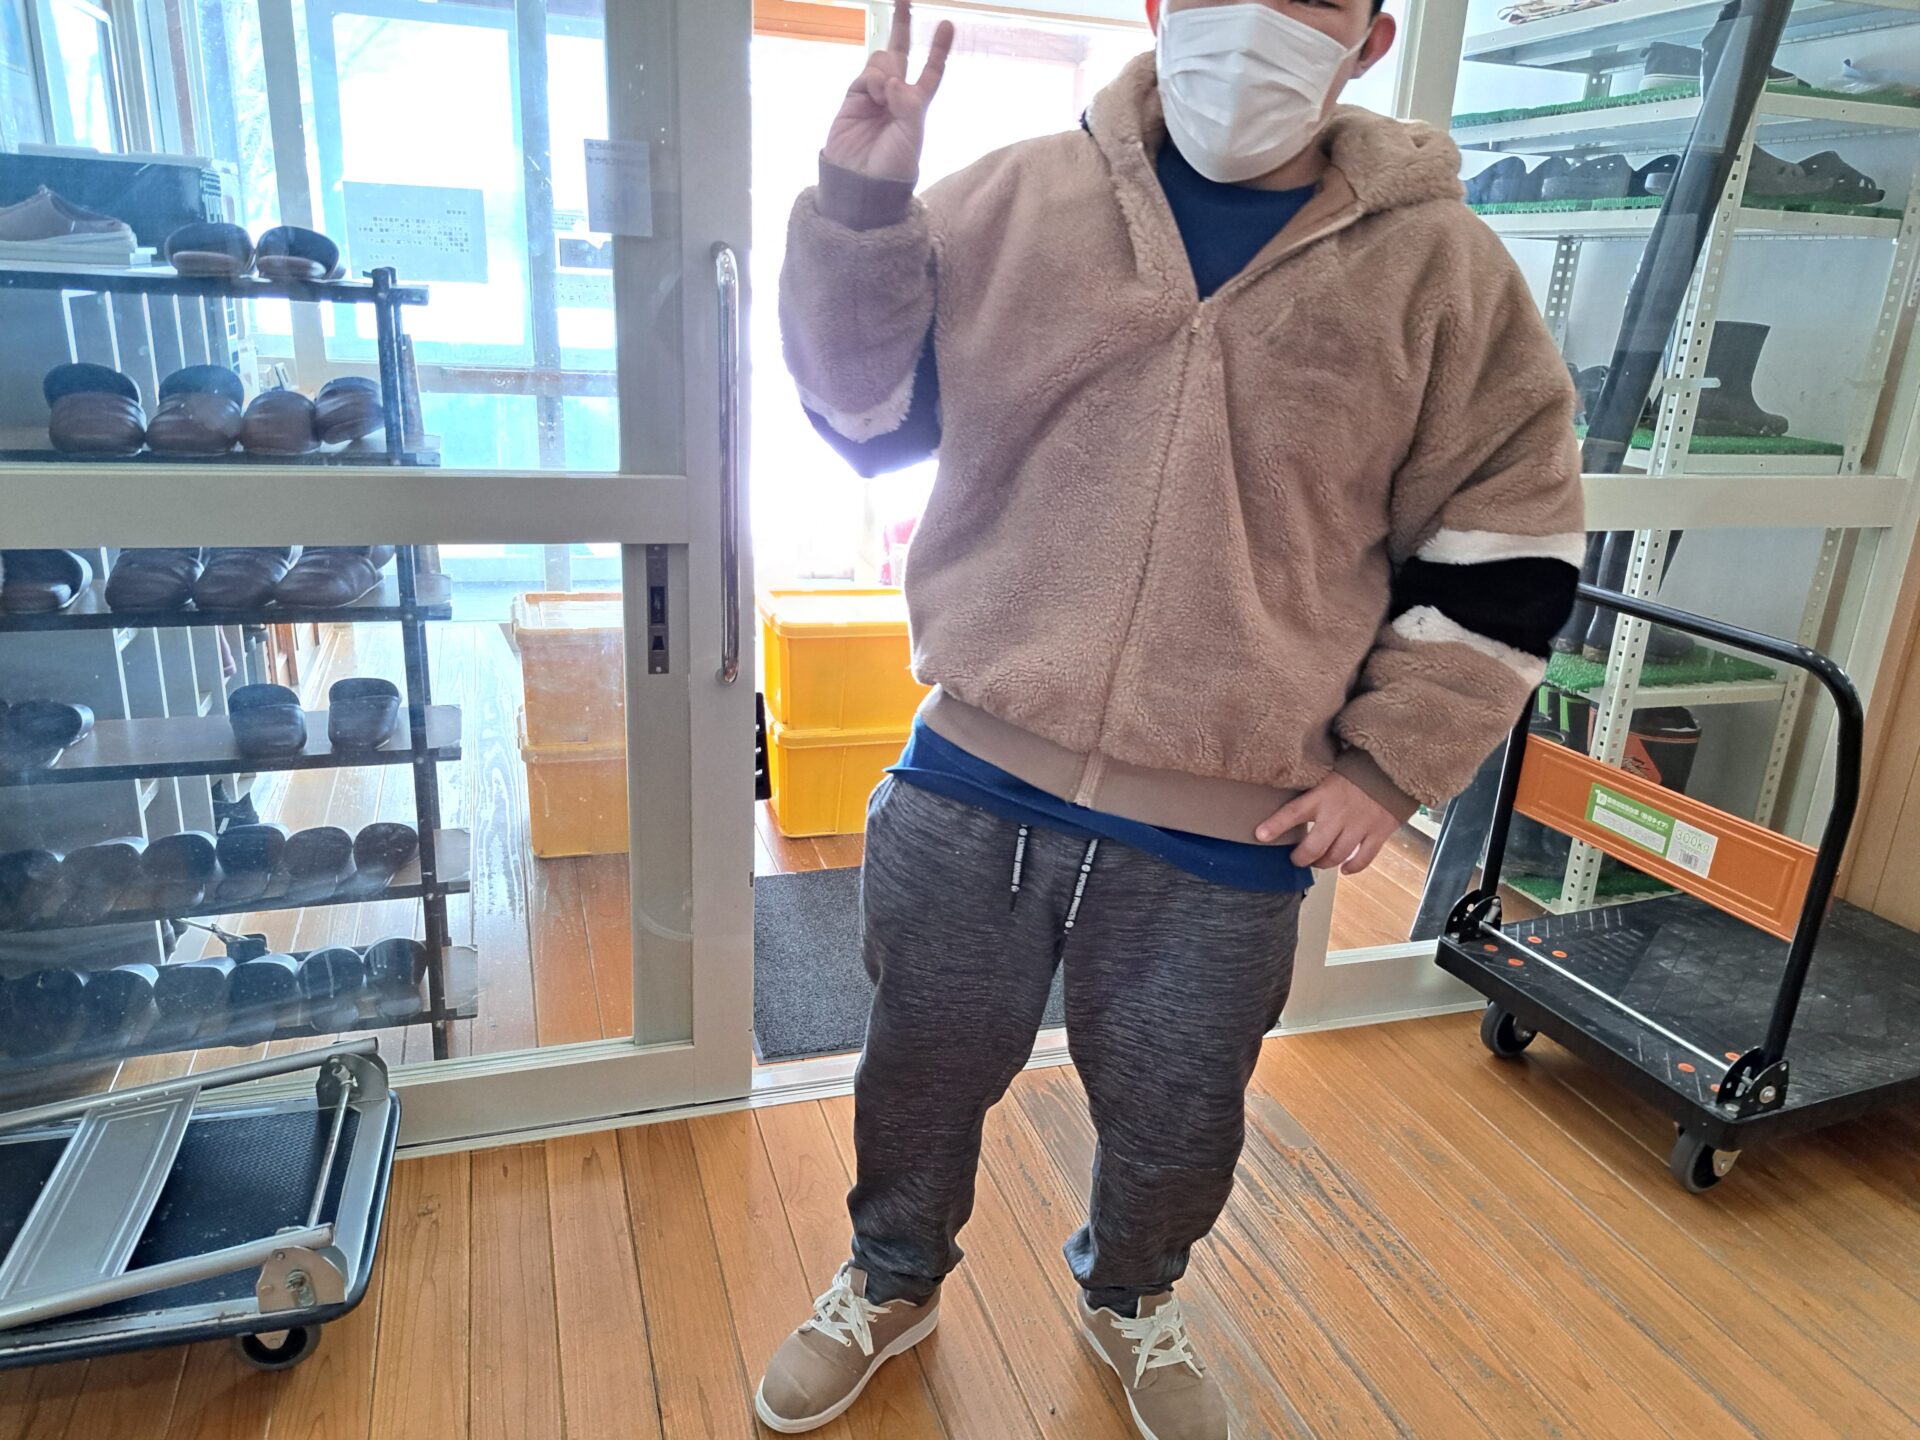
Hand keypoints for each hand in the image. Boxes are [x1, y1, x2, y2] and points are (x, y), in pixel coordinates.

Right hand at [824, 0, 954, 182]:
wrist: (860, 184)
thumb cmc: (892, 167)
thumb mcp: (911, 137)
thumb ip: (908, 104)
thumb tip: (893, 77)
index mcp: (916, 105)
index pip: (930, 71)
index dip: (938, 49)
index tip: (947, 24)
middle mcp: (895, 95)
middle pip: (901, 53)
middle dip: (902, 25)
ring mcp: (872, 94)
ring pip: (881, 61)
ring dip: (886, 69)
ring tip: (884, 95)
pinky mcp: (852, 97)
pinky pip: (866, 74)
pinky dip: (873, 77)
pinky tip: (876, 93)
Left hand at [1257, 773, 1399, 874]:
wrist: (1394, 766)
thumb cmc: (1359, 766)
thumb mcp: (1329, 771)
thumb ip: (1314, 786)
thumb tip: (1291, 786)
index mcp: (1323, 795)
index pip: (1292, 812)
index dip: (1275, 826)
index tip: (1260, 835)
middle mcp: (1338, 814)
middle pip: (1314, 847)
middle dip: (1301, 858)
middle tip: (1296, 859)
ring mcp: (1359, 825)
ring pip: (1336, 857)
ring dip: (1324, 863)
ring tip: (1319, 862)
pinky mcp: (1379, 832)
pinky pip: (1363, 859)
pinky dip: (1352, 867)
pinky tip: (1345, 868)